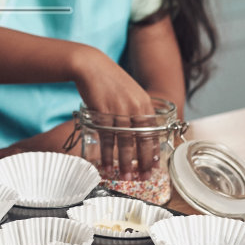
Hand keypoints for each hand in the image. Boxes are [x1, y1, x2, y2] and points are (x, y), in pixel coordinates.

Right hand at [71, 47, 158, 179]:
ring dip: (125, 162)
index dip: (154, 152)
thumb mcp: (130, 93)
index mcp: (145, 104)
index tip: (153, 167)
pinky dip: (107, 154)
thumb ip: (137, 112)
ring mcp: (119, 110)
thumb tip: (140, 133)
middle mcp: (135, 108)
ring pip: (125, 142)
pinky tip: (106, 165)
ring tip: (124, 177)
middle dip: (142, 162)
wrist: (91, 66)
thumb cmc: (110, 81)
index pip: (153, 133)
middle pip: (142, 141)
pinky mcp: (103, 112)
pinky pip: (107, 138)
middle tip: (142, 178)